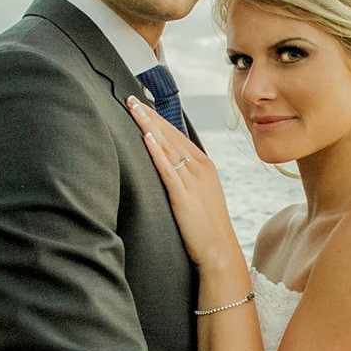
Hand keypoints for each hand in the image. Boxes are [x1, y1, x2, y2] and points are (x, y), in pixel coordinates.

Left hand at [128, 96, 240, 267]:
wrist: (219, 251)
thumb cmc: (208, 228)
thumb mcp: (200, 196)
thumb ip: (186, 180)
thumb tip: (170, 171)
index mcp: (204, 166)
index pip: (177, 135)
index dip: (158, 119)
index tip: (142, 106)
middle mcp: (200, 168)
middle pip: (171, 135)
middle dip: (150, 116)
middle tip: (130, 99)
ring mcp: (193, 180)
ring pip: (168, 146)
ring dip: (149, 126)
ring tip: (132, 109)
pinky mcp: (183, 195)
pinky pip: (168, 168)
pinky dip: (157, 151)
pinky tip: (146, 137)